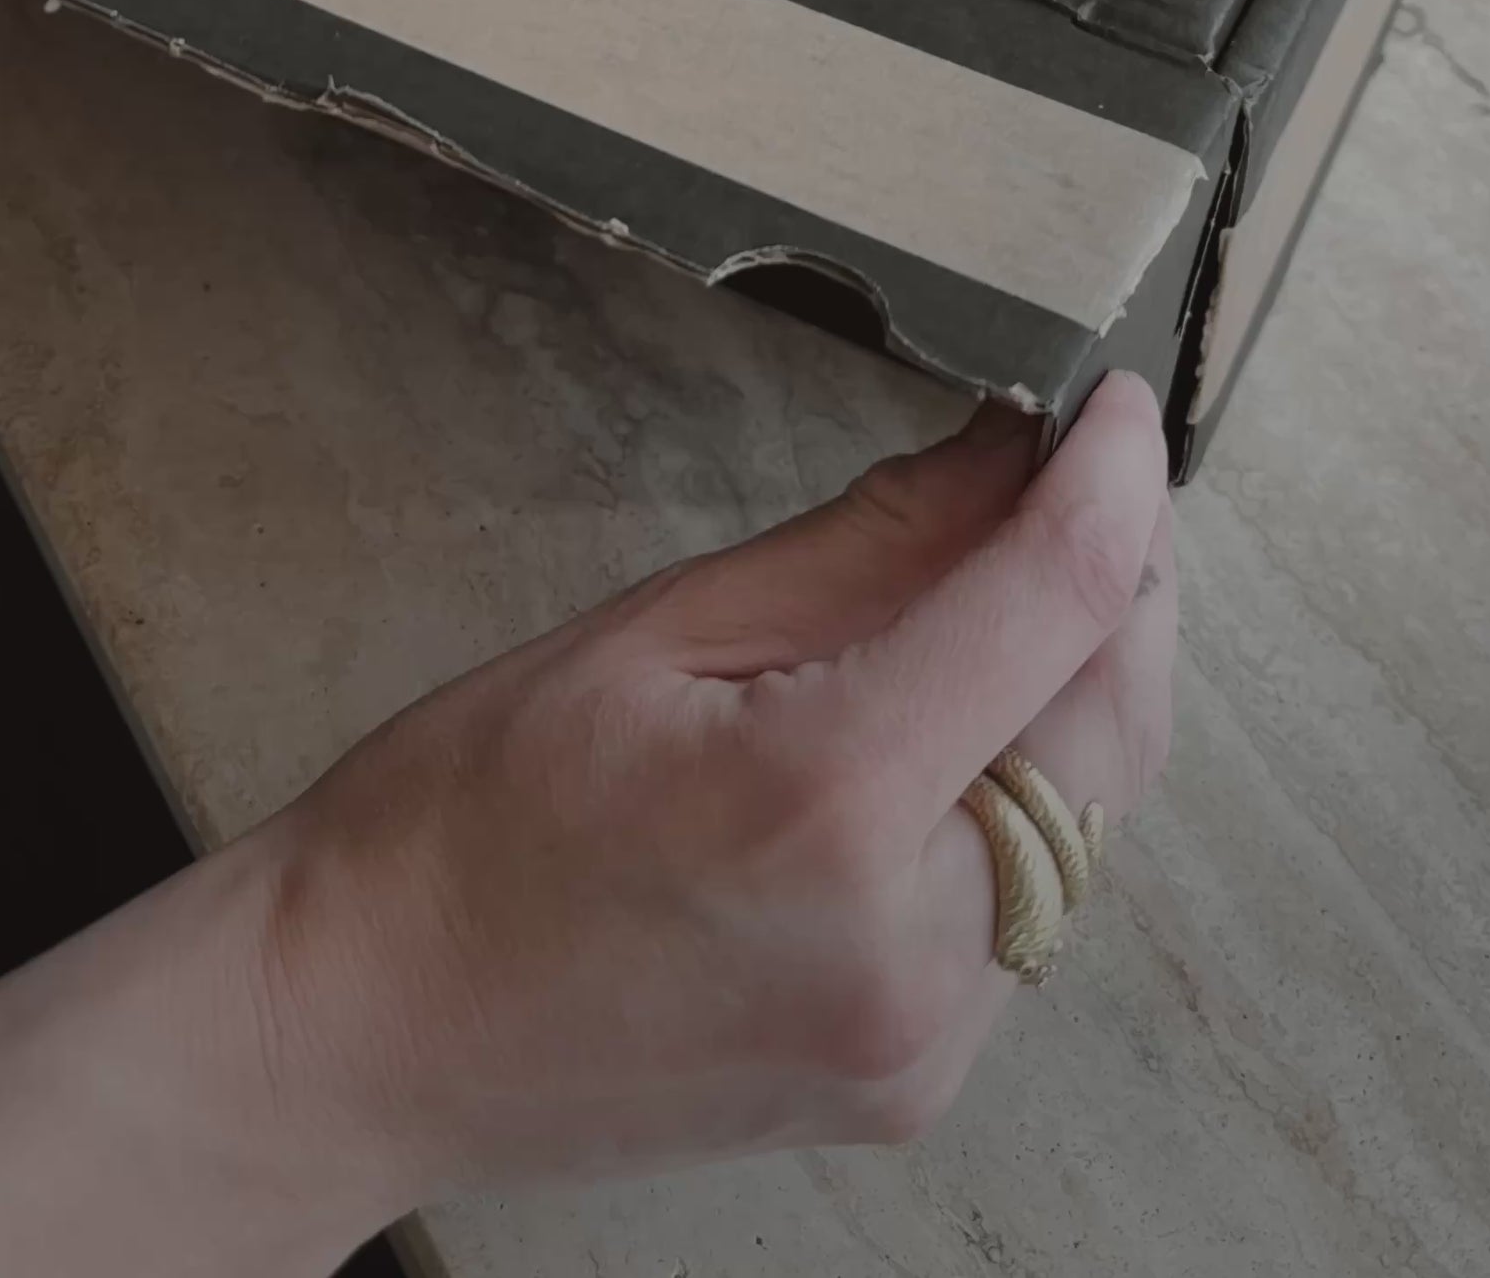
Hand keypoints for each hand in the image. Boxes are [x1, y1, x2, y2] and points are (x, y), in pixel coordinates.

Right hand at [0, 381, 1172, 1275]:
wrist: (365, 1029)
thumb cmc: (463, 820)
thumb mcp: (652, 631)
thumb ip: (859, 549)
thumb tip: (1006, 456)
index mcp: (829, 807)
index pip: (1054, 610)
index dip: (1110, 486)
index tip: (1117, 409)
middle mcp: (909, 945)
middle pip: (1113, 728)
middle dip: (1124, 586)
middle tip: (1086, 474)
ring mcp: (921, 1038)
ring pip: (1088, 824)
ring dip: (1082, 691)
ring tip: (1015, 582)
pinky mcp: (912, 1080)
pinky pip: (1025, 908)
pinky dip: (1023, 796)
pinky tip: (953, 724)